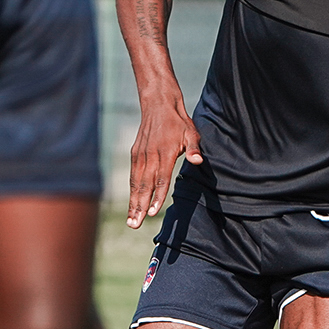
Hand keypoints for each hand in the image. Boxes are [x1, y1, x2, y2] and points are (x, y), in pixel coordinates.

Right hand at [126, 98, 201, 228]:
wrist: (158, 104)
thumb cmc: (179, 122)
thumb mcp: (192, 133)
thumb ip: (193, 148)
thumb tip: (198, 161)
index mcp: (165, 152)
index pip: (161, 179)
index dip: (157, 196)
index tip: (153, 213)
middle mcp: (150, 155)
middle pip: (145, 185)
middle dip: (140, 207)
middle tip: (135, 224)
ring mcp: (141, 155)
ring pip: (136, 183)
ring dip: (133, 202)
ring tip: (131, 220)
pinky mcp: (135, 153)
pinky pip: (133, 175)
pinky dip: (132, 191)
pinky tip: (131, 203)